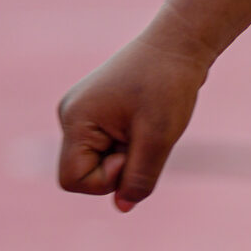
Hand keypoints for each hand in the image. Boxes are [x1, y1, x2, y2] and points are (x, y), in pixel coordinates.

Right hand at [57, 19, 208, 212]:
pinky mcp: (98, 111)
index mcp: (76, 120)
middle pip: (85, 173)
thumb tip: (123, 207)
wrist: (178, 44)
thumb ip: (139, 178)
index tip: (132, 152)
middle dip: (118, 167)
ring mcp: (82, 112)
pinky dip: (130, 144)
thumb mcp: (158, 140)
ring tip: (146, 126)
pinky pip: (108, 147)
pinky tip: (145, 122)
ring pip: (99, 161)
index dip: (106, 180)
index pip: (73, 180)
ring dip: (127, 155)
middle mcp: (71, 115)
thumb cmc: (168, 86)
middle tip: (144, 137)